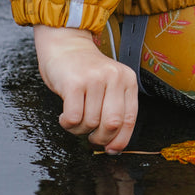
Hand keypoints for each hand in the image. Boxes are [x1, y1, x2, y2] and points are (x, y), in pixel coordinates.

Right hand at [34, 25, 137, 153]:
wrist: (65, 45)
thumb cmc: (85, 71)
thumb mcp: (108, 85)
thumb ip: (114, 110)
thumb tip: (114, 147)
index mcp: (127, 80)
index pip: (129, 119)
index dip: (120, 140)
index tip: (111, 149)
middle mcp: (114, 77)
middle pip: (112, 124)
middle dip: (100, 138)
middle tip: (90, 135)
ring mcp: (94, 79)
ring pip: (90, 123)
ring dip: (79, 129)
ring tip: (75, 117)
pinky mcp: (74, 83)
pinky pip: (73, 118)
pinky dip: (67, 124)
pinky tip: (65, 115)